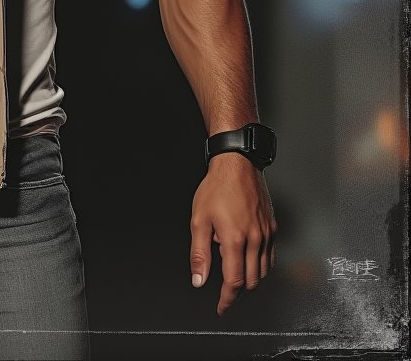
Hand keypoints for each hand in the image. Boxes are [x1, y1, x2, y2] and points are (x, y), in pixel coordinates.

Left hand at [189, 152, 277, 314]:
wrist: (237, 164)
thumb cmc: (216, 188)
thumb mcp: (198, 219)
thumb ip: (198, 253)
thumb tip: (198, 279)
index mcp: (235, 240)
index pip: (234, 282)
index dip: (227, 299)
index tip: (221, 307)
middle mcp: (255, 240)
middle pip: (252, 281)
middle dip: (238, 292)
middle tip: (226, 295)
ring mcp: (267, 234)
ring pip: (264, 271)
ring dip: (251, 280)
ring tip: (235, 278)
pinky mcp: (273, 227)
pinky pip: (271, 256)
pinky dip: (261, 266)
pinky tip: (250, 262)